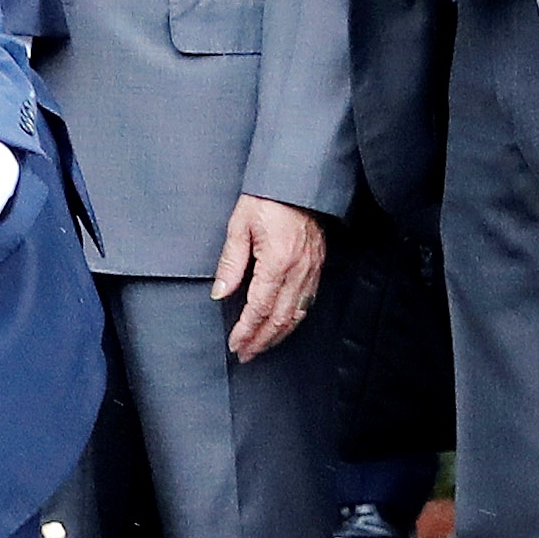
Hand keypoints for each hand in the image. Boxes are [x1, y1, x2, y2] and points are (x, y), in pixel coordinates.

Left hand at [213, 195, 327, 357]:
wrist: (299, 183)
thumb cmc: (267, 199)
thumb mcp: (239, 226)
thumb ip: (230, 262)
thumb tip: (220, 292)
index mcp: (277, 261)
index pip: (259, 307)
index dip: (246, 330)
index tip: (234, 344)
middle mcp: (298, 270)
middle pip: (279, 318)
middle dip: (261, 340)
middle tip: (245, 354)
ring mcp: (312, 269)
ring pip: (297, 314)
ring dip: (278, 335)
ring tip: (261, 347)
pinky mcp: (318, 266)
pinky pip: (307, 301)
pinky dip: (294, 320)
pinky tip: (282, 327)